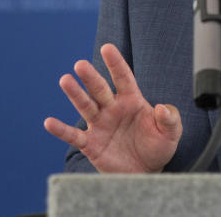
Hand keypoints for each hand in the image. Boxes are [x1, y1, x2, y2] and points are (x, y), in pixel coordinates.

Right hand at [43, 43, 181, 172]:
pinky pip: (73, 135)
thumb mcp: (171, 134)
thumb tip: (163, 108)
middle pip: (100, 89)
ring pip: (85, 106)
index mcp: (132, 101)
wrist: (146, 173)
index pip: (123, 78)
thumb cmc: (157, 148)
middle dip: (91, 77)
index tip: (107, 48)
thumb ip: (170, 119)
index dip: (115, 63)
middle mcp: (113, 109)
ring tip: (65, 80)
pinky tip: (49, 122)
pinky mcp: (91, 144)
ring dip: (75, 94)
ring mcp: (100, 125)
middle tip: (81, 64)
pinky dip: (61, 130)